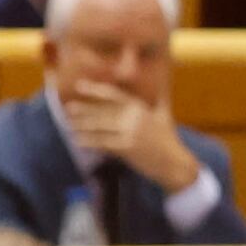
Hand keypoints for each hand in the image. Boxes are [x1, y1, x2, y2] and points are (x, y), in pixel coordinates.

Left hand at [72, 84, 192, 190]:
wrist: (176, 164)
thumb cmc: (169, 140)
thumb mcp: (165, 116)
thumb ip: (160, 98)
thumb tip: (162, 81)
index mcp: (140, 107)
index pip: (113, 95)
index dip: (95, 90)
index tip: (79, 86)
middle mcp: (134, 117)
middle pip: (103, 111)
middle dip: (85, 110)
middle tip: (69, 108)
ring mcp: (130, 132)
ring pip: (100, 127)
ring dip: (83, 126)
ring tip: (70, 126)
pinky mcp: (127, 148)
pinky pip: (103, 143)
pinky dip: (90, 142)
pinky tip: (78, 141)